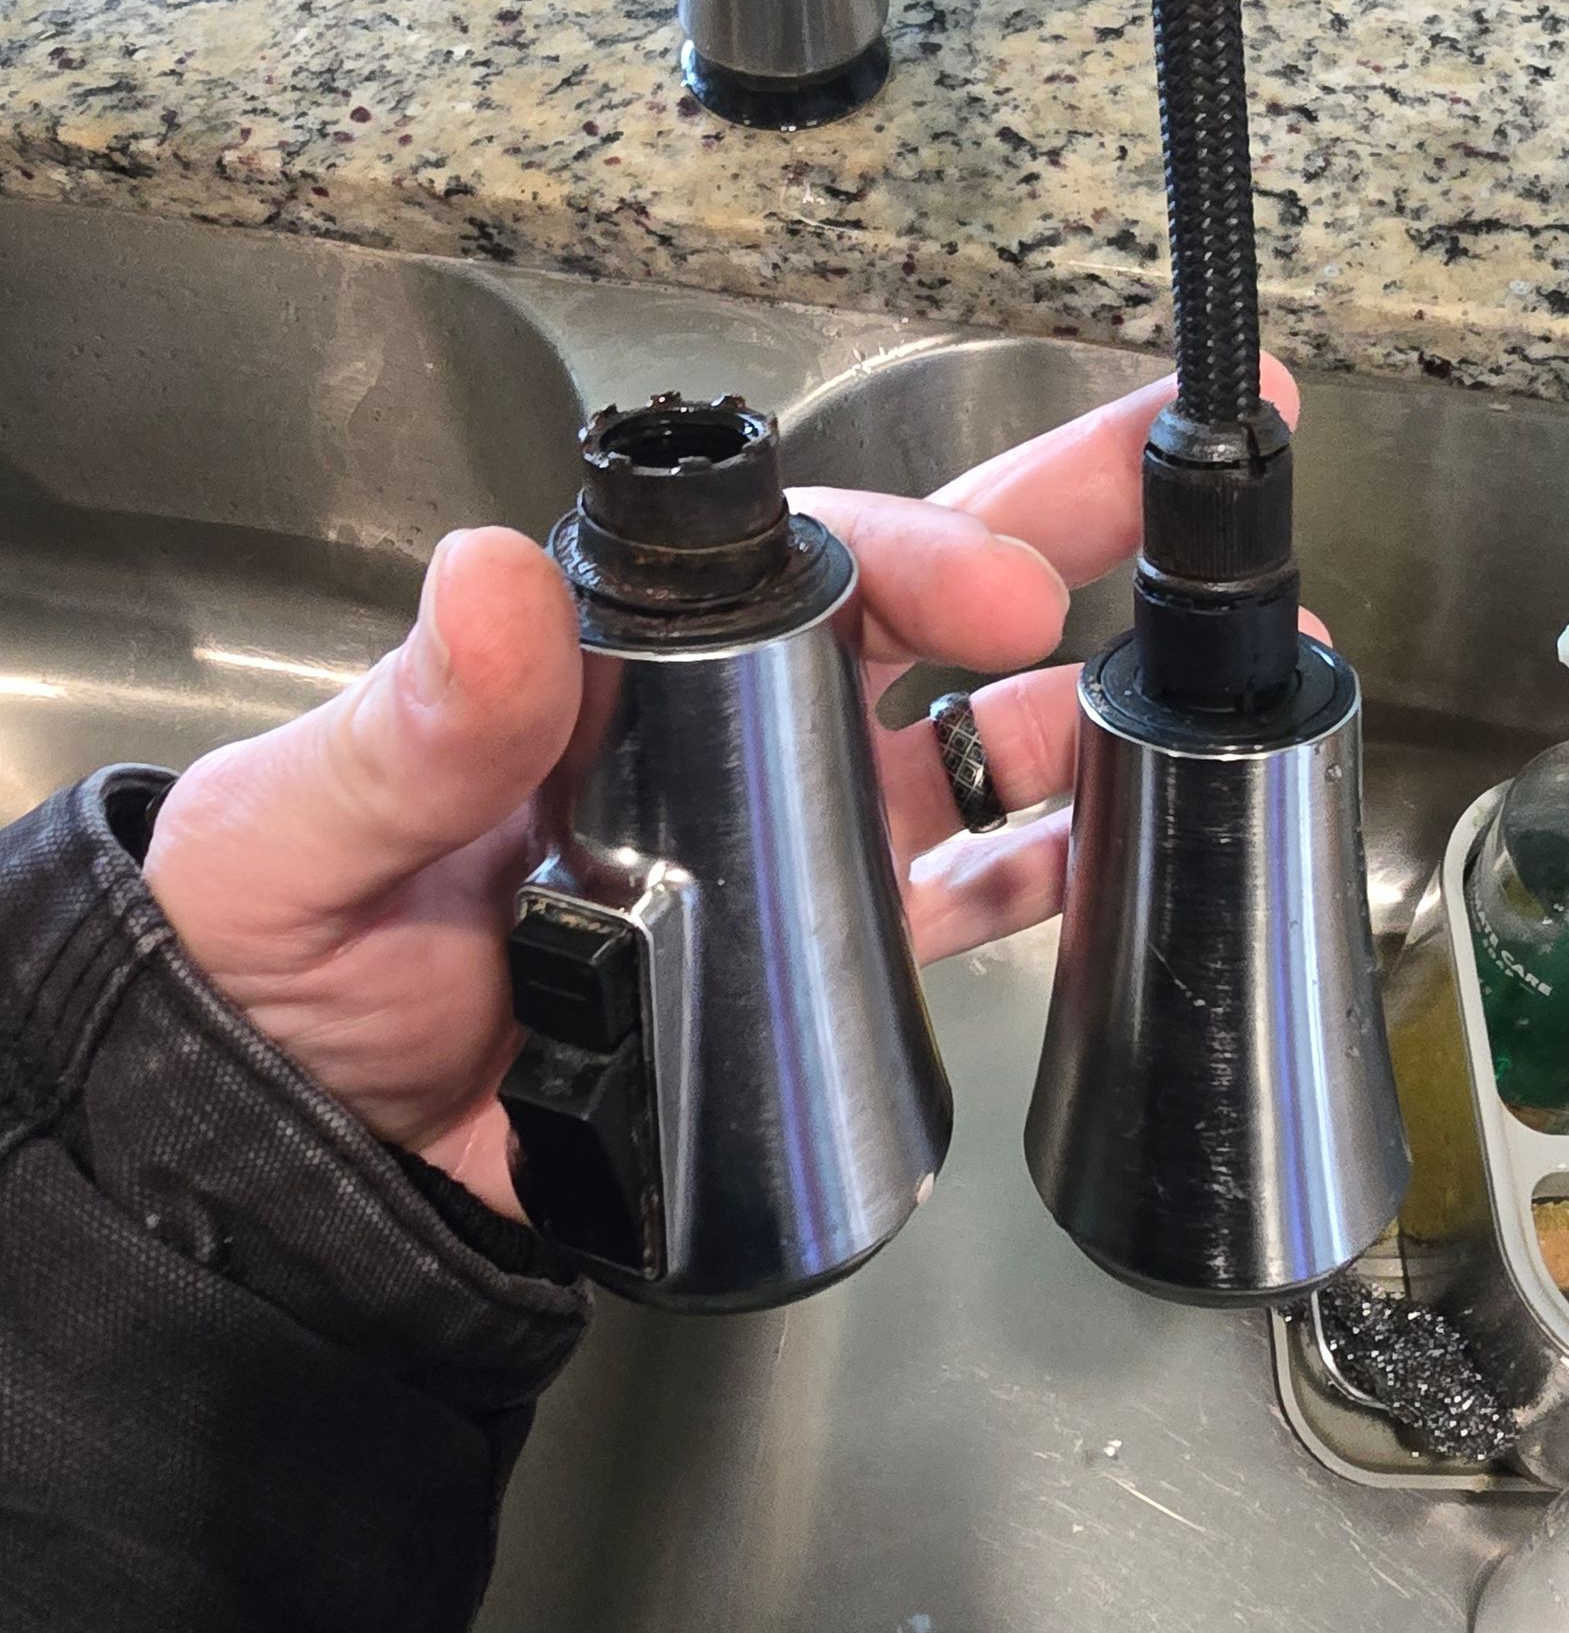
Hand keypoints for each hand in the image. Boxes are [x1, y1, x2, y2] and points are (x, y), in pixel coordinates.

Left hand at [145, 357, 1301, 1216]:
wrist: (292, 1164)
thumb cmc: (272, 961)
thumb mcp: (308, 827)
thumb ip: (414, 722)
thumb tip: (491, 572)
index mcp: (618, 662)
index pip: (795, 569)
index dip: (918, 553)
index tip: (1007, 594)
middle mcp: (720, 730)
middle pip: (918, 608)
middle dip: (1067, 529)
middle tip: (1202, 467)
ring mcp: (777, 843)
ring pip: (971, 746)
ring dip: (1099, 705)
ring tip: (1232, 675)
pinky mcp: (810, 965)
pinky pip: (958, 904)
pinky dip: (1054, 871)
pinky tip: (1140, 843)